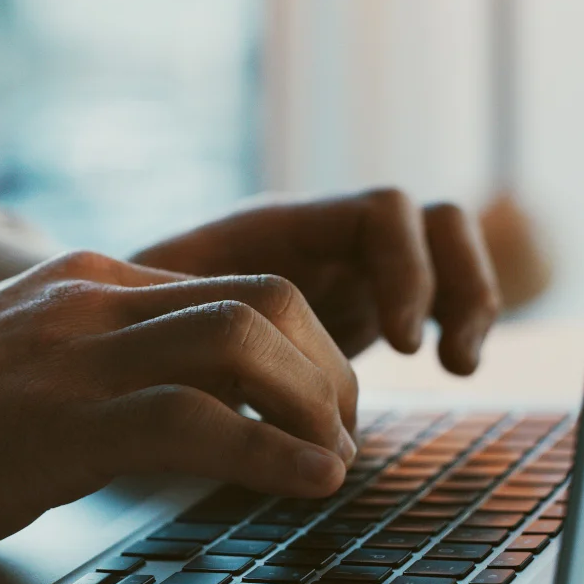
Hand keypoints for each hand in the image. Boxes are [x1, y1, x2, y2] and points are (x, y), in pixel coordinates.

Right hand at [0, 251, 358, 572]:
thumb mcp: (27, 354)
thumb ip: (100, 348)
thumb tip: (184, 386)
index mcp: (89, 280)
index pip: (238, 283)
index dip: (304, 343)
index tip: (323, 400)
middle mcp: (93, 301)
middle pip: (262, 298)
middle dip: (326, 367)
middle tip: (342, 430)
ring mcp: (76, 357)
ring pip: (242, 343)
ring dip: (314, 405)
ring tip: (335, 459)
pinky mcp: (61, 425)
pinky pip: (197, 422)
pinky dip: (272, 454)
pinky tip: (310, 482)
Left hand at [133, 190, 500, 373]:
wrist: (116, 327)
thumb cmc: (124, 319)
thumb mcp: (156, 320)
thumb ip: (201, 328)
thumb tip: (235, 370)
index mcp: (279, 226)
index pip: (380, 212)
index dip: (405, 270)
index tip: (403, 344)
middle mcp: (322, 237)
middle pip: (430, 221)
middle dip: (455, 283)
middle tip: (439, 359)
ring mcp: (345, 267)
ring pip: (443, 251)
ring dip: (468, 300)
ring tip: (458, 365)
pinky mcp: (356, 306)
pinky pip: (432, 292)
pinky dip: (453, 320)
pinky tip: (448, 367)